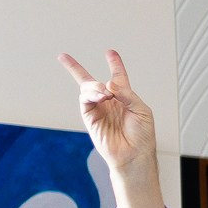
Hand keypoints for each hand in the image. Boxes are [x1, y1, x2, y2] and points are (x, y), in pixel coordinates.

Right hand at [59, 49, 164, 207]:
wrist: (134, 154)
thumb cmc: (142, 135)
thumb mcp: (142, 111)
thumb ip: (127, 94)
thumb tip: (110, 83)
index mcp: (125, 98)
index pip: (118, 77)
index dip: (114, 64)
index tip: (110, 52)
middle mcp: (109, 101)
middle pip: (90, 81)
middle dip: (75, 68)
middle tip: (65, 58)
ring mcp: (98, 109)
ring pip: (87, 89)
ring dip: (95, 87)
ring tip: (105, 93)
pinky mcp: (90, 117)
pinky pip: (85, 100)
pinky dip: (92, 94)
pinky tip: (102, 95)